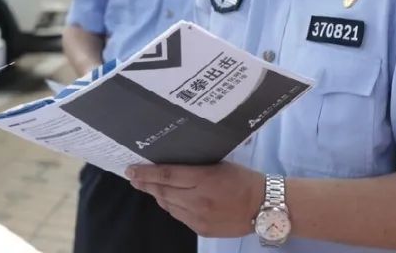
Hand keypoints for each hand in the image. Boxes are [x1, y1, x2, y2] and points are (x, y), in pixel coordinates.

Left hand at [127, 162, 263, 236]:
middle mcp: (198, 200)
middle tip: (133, 176)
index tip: (130, 169)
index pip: (167, 175)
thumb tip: (171, 166)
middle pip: (163, 191)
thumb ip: (194, 167)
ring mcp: (199, 217)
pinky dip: (171, 206)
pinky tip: (168, 199)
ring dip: (157, 195)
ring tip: (149, 186)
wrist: (265, 207)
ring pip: (168, 205)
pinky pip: (179, 216)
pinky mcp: (202, 230)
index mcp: (204, 180)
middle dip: (145, 183)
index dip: (146, 173)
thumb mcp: (219, 165)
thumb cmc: (243, 179)